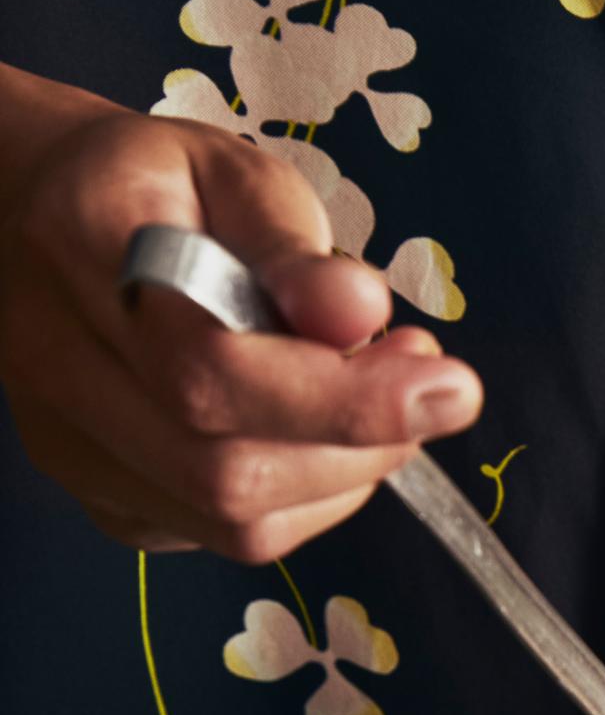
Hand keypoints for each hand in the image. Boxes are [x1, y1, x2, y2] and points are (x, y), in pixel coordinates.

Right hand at [0, 110, 480, 561]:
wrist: (46, 225)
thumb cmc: (158, 195)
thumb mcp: (235, 177)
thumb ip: (295, 247)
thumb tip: (359, 310)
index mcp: (82, 248)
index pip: (212, 368)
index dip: (344, 399)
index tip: (449, 385)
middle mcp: (54, 361)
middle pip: (225, 470)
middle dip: (361, 445)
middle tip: (427, 388)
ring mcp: (71, 447)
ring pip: (234, 521)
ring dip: (345, 476)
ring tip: (381, 403)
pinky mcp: (105, 500)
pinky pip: (225, 536)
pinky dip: (305, 498)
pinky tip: (320, 438)